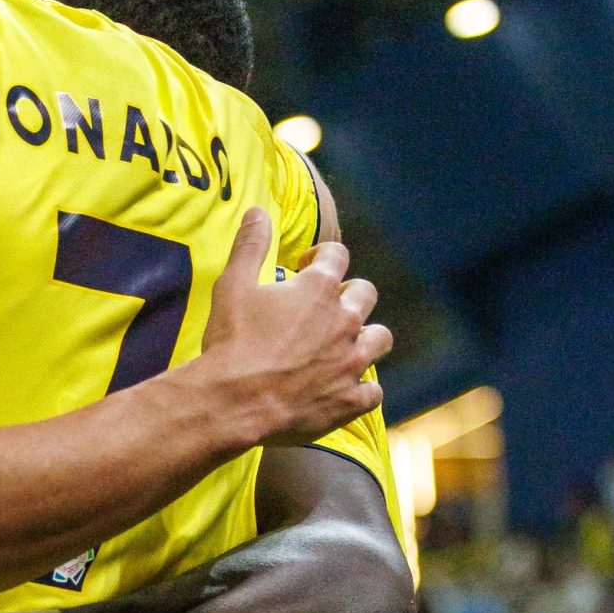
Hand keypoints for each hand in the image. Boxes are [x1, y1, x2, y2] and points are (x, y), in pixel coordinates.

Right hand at [192, 210, 388, 446]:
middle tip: (324, 307)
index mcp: (319, 289)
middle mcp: (345, 321)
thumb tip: (258, 211)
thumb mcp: (233, 285)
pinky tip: (345, 387)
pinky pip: (374, 390)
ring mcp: (353, 361)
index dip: (322, 256)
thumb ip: (251, 245)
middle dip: (348, 294)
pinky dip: (362, 387)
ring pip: (380, 339)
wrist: (236, 401)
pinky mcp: (352, 399)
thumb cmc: (233, 341)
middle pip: (365, 294)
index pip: (338, 255)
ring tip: (344, 343)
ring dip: (366, 336)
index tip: (306, 266)